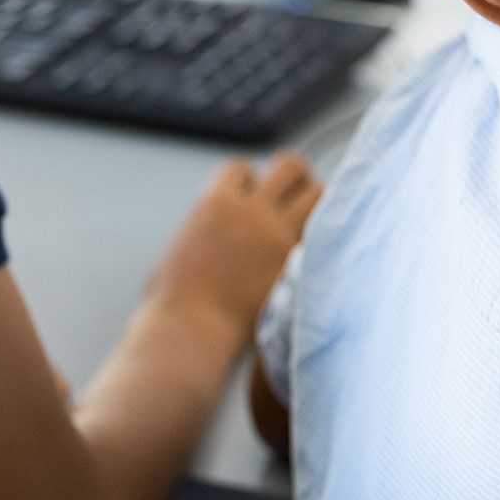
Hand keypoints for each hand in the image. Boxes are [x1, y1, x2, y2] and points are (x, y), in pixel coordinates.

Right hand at [143, 152, 322, 345]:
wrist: (190, 333)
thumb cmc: (174, 301)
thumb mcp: (180, 249)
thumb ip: (207, 227)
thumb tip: (219, 224)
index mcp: (215, 204)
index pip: (242, 167)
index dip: (246, 180)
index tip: (248, 199)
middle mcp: (251, 211)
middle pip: (290, 166)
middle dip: (294, 177)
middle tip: (293, 198)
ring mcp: (278, 235)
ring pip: (318, 192)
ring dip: (315, 201)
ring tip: (310, 219)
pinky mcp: (296, 261)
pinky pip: (325, 231)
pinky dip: (324, 233)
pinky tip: (318, 245)